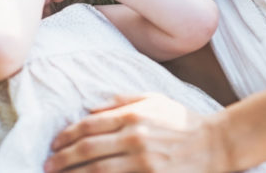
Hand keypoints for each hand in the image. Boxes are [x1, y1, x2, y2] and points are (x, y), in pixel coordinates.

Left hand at [44, 93, 226, 172]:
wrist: (218, 144)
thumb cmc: (183, 121)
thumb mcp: (153, 99)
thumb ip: (120, 101)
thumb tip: (89, 108)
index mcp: (133, 116)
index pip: (88, 126)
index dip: (66, 136)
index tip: (54, 144)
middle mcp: (135, 139)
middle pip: (87, 151)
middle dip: (62, 159)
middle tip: (48, 165)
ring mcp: (144, 164)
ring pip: (97, 172)